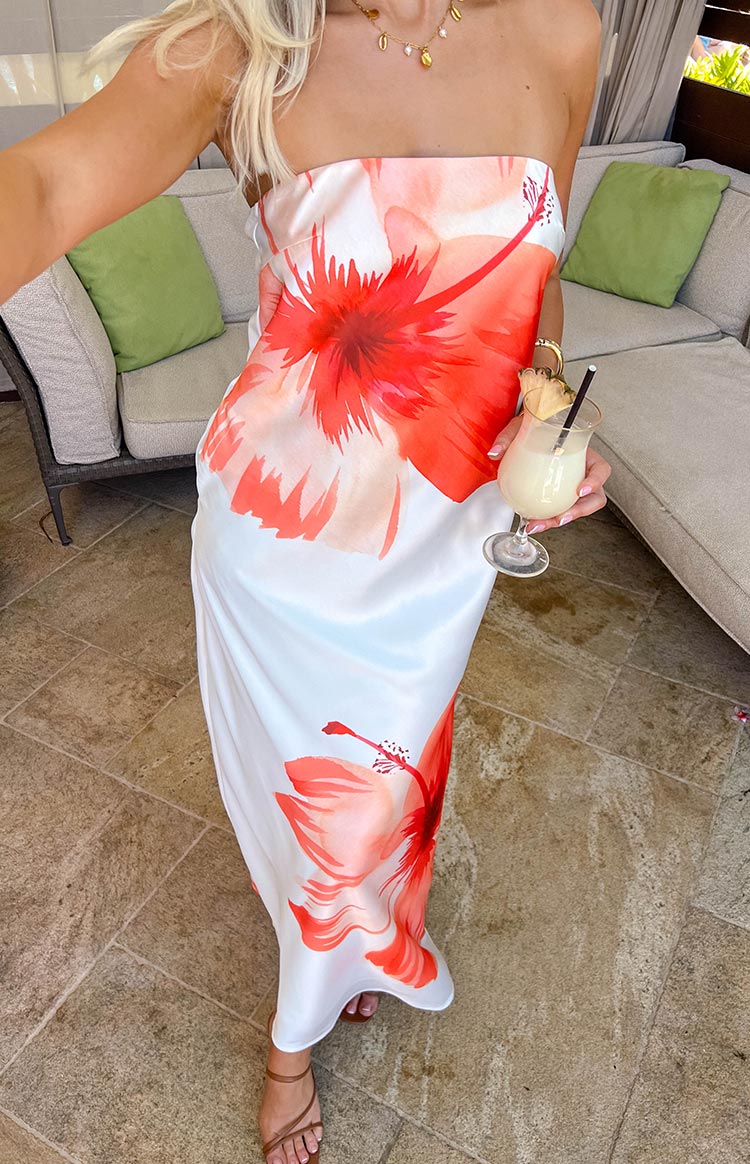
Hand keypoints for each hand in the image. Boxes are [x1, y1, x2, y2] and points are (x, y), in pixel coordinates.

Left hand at [487, 414, 611, 532]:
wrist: (527, 434)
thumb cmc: (534, 428)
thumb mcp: (522, 427)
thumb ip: (508, 437)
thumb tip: (495, 452)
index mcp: (584, 454)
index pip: (601, 469)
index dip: (595, 481)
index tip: (579, 490)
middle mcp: (583, 472)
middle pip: (594, 498)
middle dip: (578, 512)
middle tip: (559, 518)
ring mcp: (573, 485)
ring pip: (578, 509)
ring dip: (560, 520)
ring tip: (539, 524)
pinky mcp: (559, 496)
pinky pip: (559, 511)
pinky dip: (547, 519)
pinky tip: (532, 522)